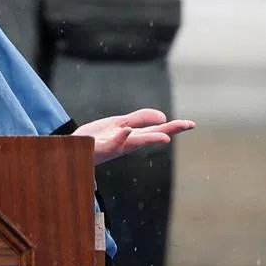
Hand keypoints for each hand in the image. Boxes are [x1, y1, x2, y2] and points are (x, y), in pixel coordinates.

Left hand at [73, 108, 194, 164]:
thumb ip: (140, 118)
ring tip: (166, 138)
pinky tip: (126, 131)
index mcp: (134, 136)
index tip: (191, 124)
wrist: (74, 147)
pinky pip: (112, 144)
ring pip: (135, 142)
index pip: (158, 130)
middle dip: (169, 131)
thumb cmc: (99, 137)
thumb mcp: (120, 123)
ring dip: (150, 139)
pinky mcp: (101, 147)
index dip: (174, 127)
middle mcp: (128, 143)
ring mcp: (115, 146)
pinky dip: (119, 138)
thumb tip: (163, 117)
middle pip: (151, 136)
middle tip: (186, 125)